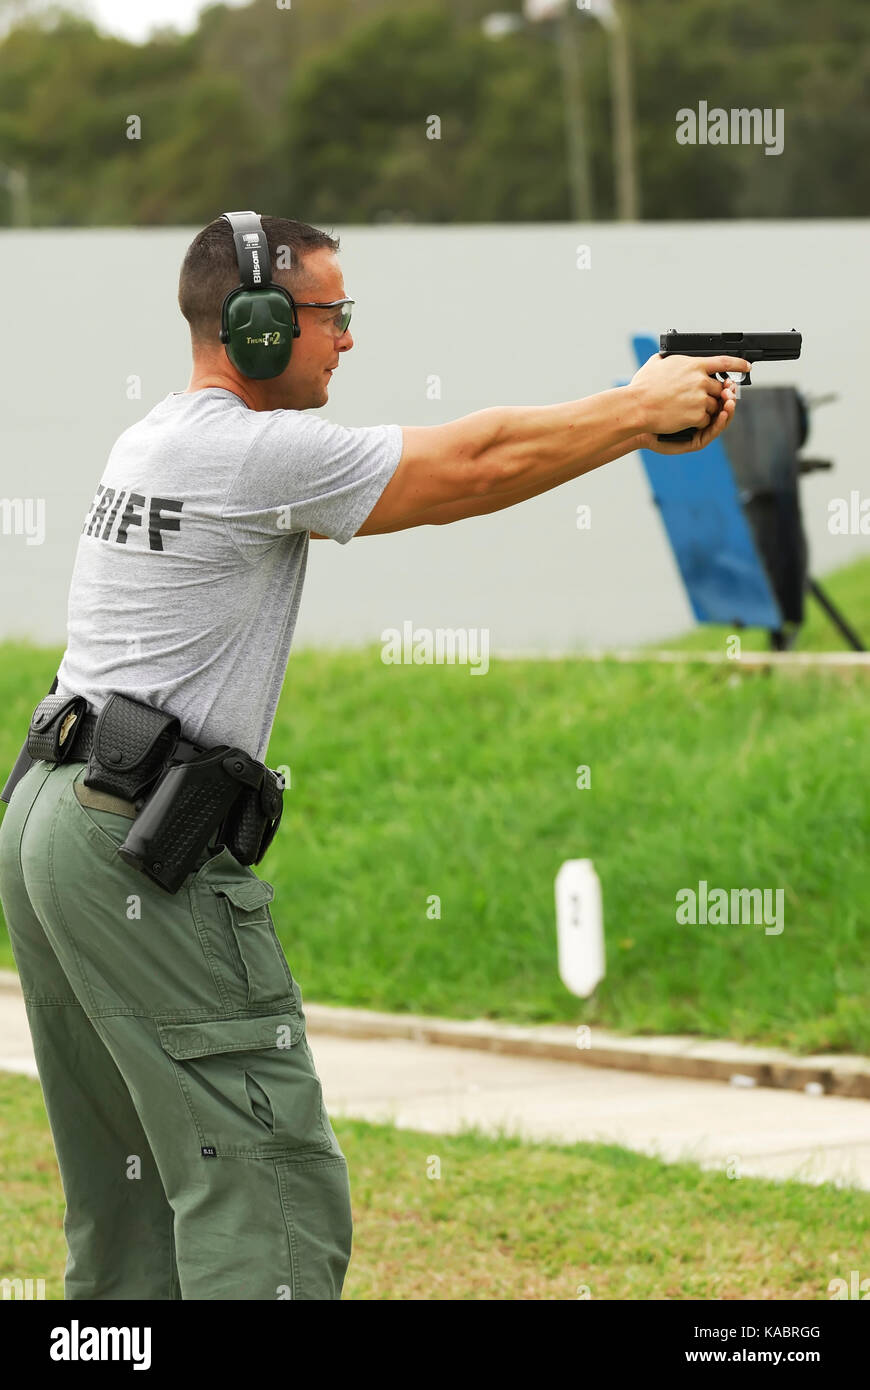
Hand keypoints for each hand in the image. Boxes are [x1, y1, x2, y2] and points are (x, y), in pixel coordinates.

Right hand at [629, 351, 750, 440]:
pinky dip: (698, 421)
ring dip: (704, 409)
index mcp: (694, 364)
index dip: (738, 364)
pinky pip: (706, 420)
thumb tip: (669, 354)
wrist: (637, 406)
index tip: (746, 366)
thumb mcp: (656, 363)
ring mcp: (700, 398)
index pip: (724, 361)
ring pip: (714, 406)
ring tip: (685, 410)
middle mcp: (700, 380)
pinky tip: (685, 419)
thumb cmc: (641, 386)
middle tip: (701, 399)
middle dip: (713, 394)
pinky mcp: (697, 415)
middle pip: (720, 388)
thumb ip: (669, 358)